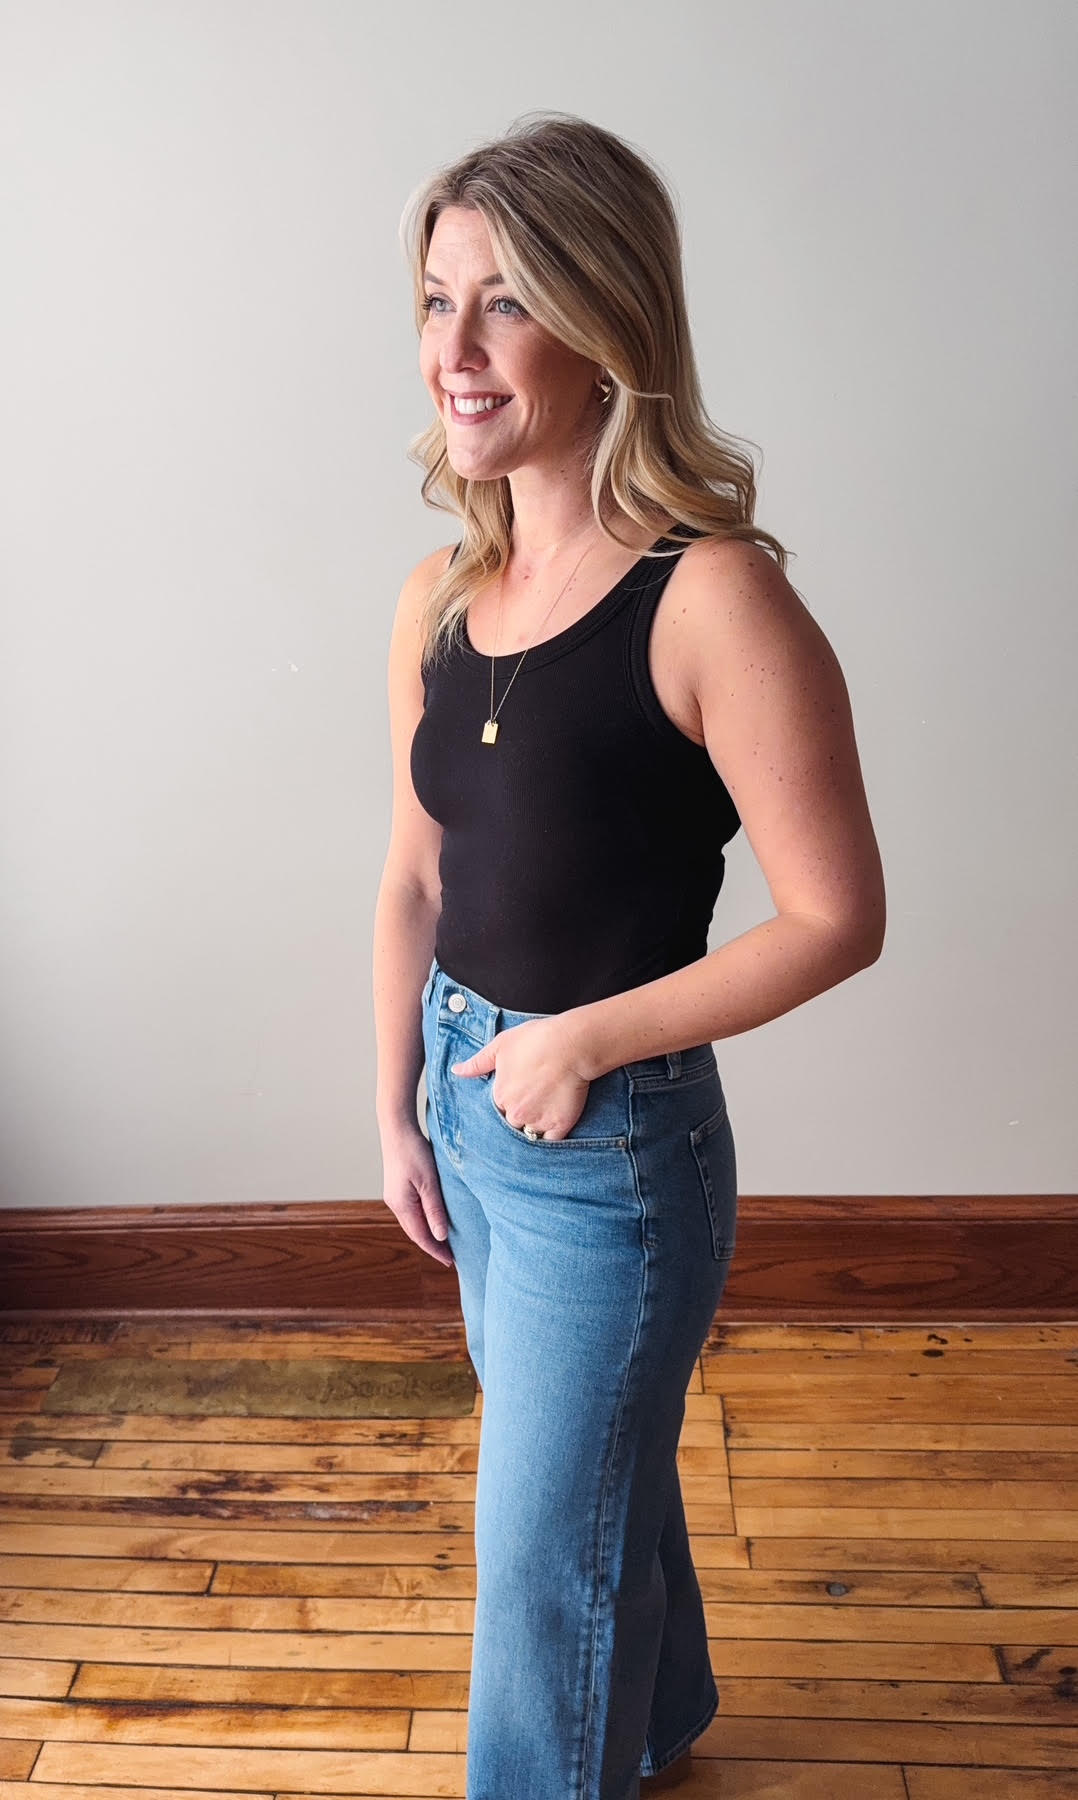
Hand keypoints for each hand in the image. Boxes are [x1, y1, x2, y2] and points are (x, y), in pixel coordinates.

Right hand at [379, 1120, 453, 1267]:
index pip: (421, 1236)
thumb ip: (435, 1210)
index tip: (451, 1262)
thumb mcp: (429, 1182)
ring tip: (444, 1242)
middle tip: (450, 1257)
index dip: (436, 1250)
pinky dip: (423, 1220)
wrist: (397, 1128)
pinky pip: (412, 1211)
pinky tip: (433, 1220)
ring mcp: (395, 1195)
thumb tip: (441, 1236)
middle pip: (415, 1232)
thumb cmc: (414, 1152)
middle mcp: (395, 1203)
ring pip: (413, 1222)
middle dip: (432, 1245)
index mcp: (402, 1205)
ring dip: (427, 1233)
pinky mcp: (398, 1187)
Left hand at [451, 1016, 592, 1140]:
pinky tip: (555, 1124)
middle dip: (521, 1115)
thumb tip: (456, 1070)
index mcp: (500, 1096)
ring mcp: (537, 1121)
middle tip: (535, 1099)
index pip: (498, 1109)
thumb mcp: (500, 1045)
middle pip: (513, 1123)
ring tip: (547, 1109)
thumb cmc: (536, 1039)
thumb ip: (477, 1063)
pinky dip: (551, 1137)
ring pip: (531, 1134)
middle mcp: (515, 1113)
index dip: (509, 1101)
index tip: (521, 1091)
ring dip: (535, 1127)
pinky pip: (551, 1142)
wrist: (571, 1044)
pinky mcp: (559, 1125)